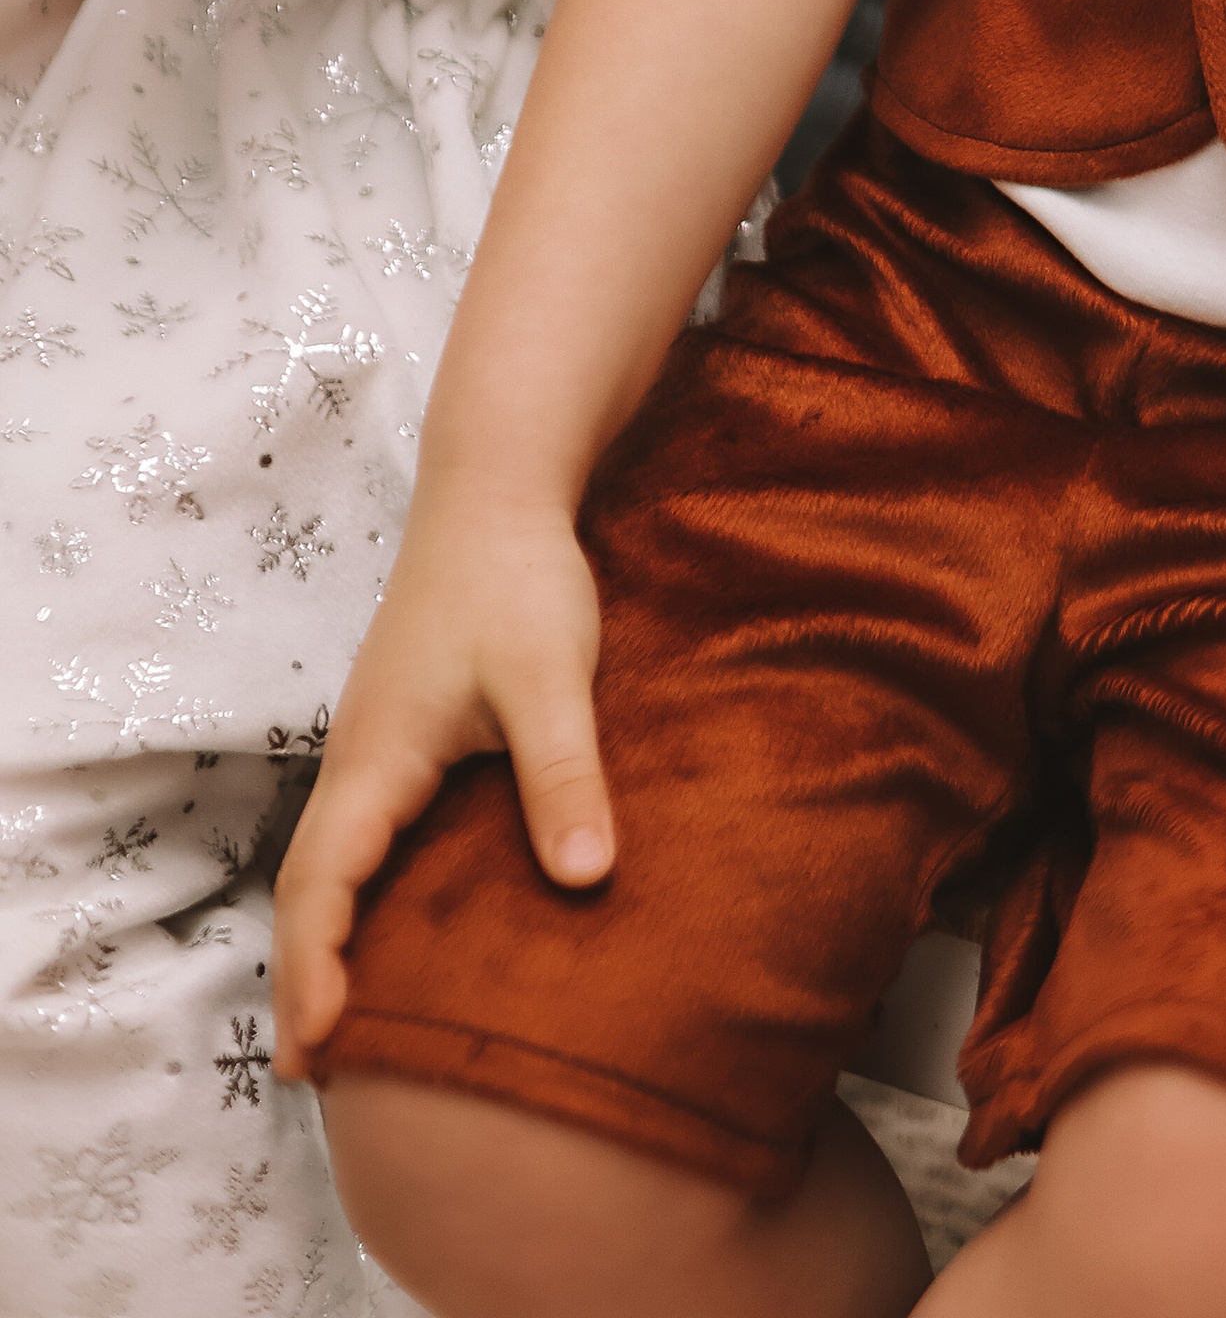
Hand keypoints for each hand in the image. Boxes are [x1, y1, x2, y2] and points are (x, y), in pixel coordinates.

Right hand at [272, 482, 610, 1076]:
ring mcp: (377, 742)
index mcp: (375, 759)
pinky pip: (366, 830)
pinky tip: (399, 918)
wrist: (498, 489)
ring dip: (332, 933)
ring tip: (348, 1017)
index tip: (318, 1049)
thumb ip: (563, 776)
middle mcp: (360, 759)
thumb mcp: (548, 680)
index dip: (315, 969)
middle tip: (317, 1067)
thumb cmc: (517, 580)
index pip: (322, 884)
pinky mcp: (405, 728)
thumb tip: (585, 881)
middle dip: (308, 974)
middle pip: (312, 884)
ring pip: (336, 858)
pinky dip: (363, 889)